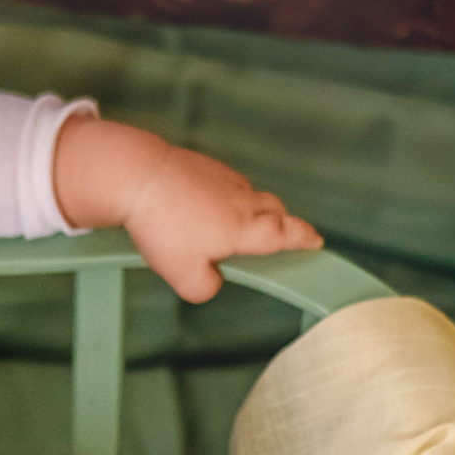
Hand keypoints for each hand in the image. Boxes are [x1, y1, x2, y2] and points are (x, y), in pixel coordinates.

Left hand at [52, 115, 322, 302]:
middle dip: (280, 224)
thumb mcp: (184, 277)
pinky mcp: (206, 166)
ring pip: (250, 196)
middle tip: (276, 236)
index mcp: (246, 229)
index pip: (286, 234)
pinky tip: (200, 208)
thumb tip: (212, 280)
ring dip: (249, 210)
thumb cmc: (163, 227)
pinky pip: (226, 184)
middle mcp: (243, 200)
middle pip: (274, 210)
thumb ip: (206, 288)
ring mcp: (225, 178)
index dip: (304, 239)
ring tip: (227, 227)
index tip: (316, 241)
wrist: (138, 176)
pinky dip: (224, 197)